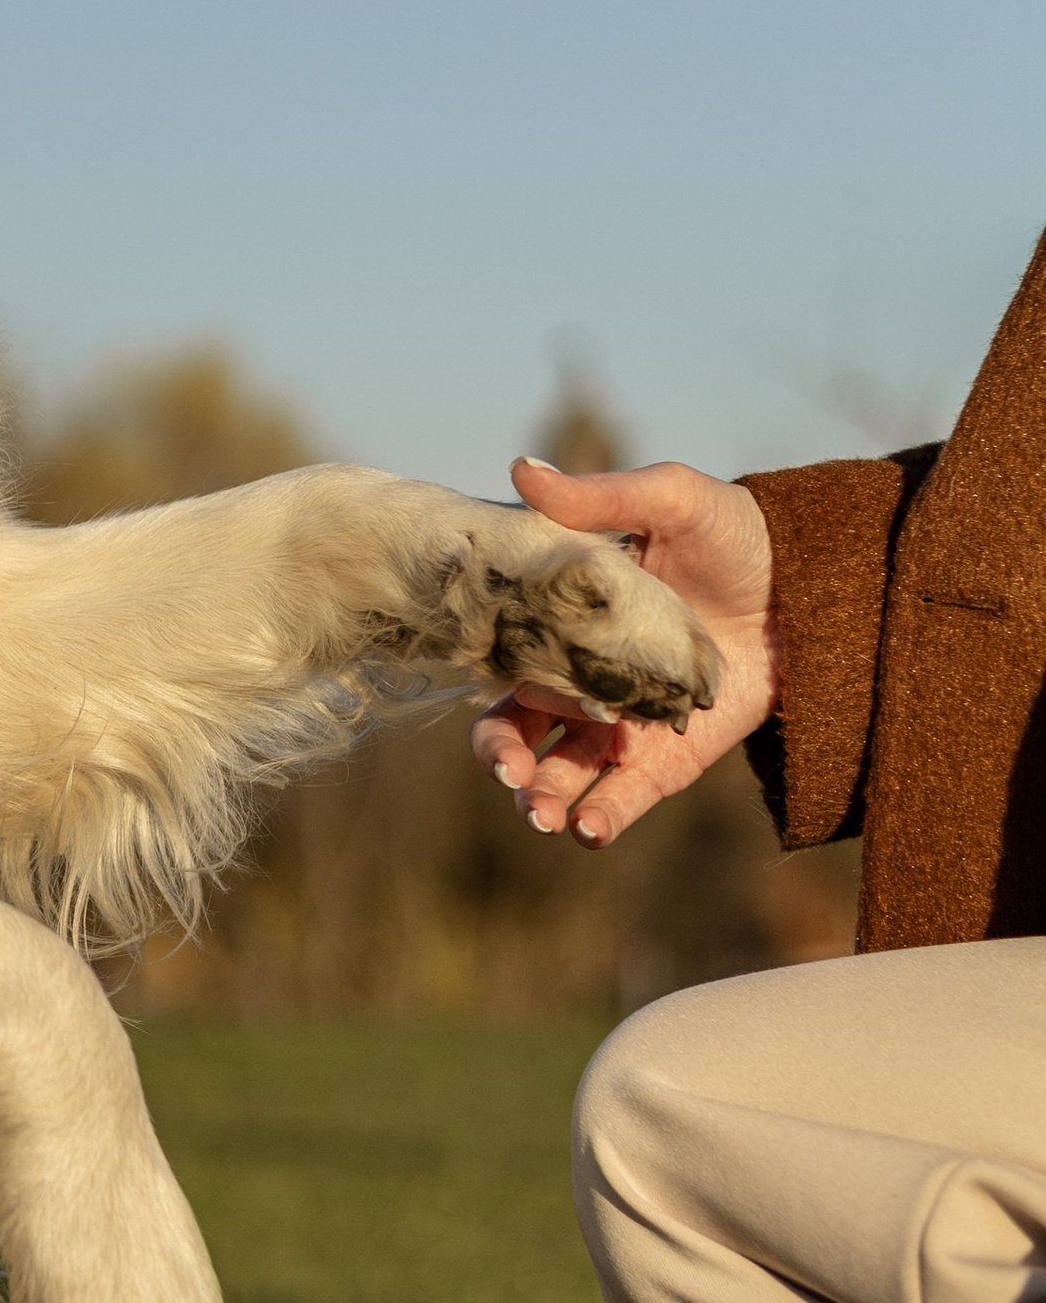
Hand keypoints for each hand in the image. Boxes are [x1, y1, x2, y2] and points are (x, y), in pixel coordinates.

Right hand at [471, 456, 777, 845]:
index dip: (488, 697)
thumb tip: (520, 469)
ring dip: (543, 799)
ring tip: (546, 817)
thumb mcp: (671, 499)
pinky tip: (589, 833)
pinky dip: (601, 818)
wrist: (814, 584)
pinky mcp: (667, 757)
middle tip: (513, 779)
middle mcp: (581, 678)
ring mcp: (622, 722)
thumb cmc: (734, 533)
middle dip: (506, 761)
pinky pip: (623, 796)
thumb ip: (598, 496)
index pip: (506, 667)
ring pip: (562, 772)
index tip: (490, 720)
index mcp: (564, 622)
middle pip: (519, 730)